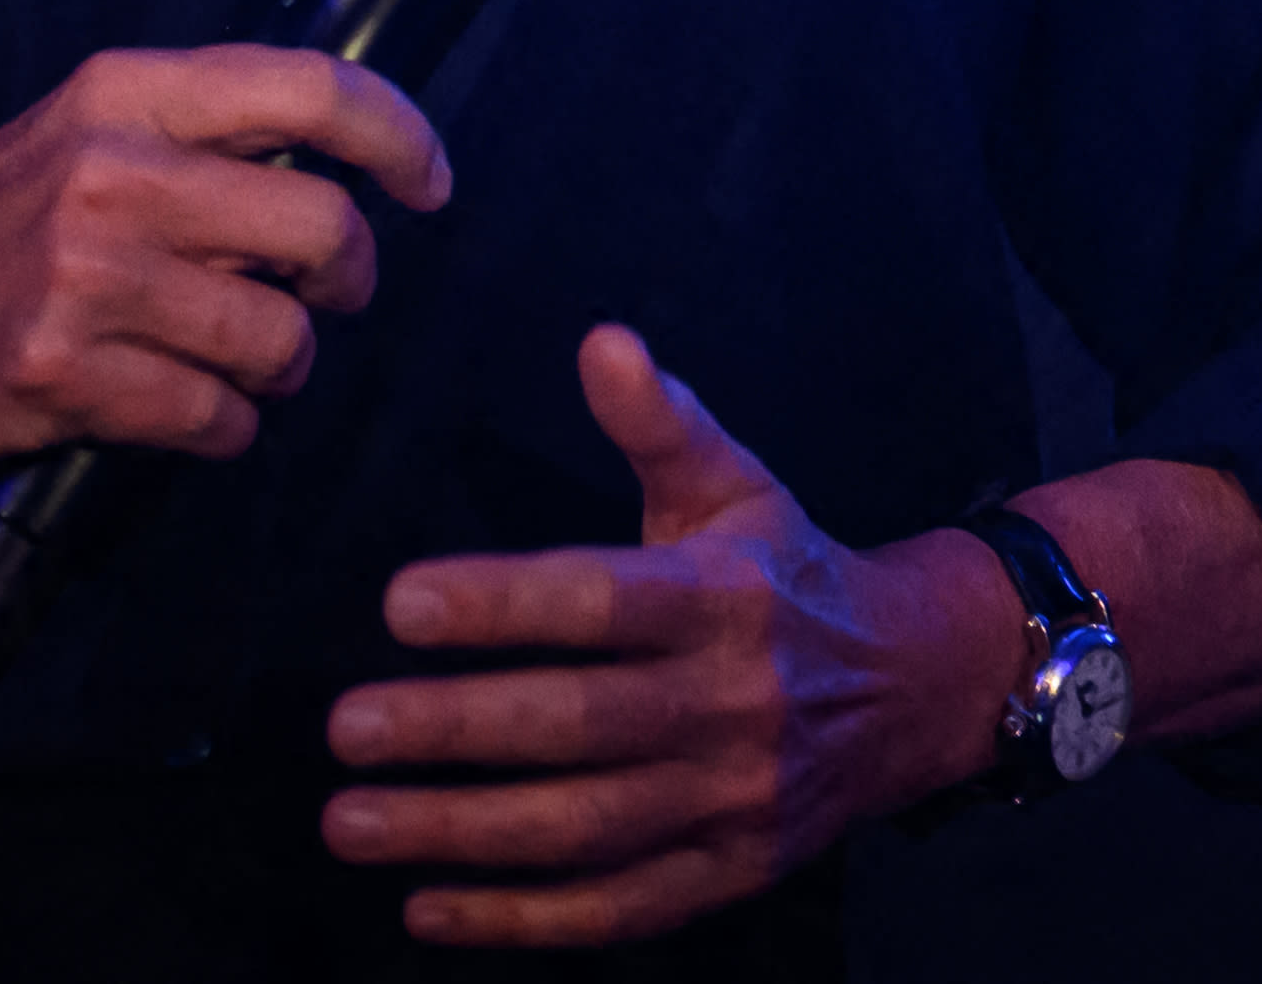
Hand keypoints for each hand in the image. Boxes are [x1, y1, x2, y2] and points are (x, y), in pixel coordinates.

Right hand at [0, 41, 449, 474]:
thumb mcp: (85, 129)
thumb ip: (203, 136)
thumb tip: (344, 171)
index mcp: (129, 93)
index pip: (315, 90)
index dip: (400, 137)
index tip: (430, 183)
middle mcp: (112, 172)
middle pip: (319, 229)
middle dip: (347, 280)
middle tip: (327, 299)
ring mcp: (84, 278)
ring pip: (277, 338)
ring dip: (283, 369)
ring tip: (246, 366)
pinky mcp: (60, 376)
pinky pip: (213, 417)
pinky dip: (227, 429)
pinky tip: (196, 415)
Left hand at [326, 326, 1016, 943]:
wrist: (915, 686)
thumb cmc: (788, 575)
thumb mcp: (737, 488)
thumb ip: (660, 424)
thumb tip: (599, 342)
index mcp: (727, 596)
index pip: (604, 600)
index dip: (504, 603)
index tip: (400, 602)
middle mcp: (735, 701)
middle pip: (582, 723)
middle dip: (456, 729)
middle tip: (346, 727)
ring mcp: (735, 798)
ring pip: (587, 825)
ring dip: (462, 830)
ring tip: (353, 818)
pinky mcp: (731, 872)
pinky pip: (618, 906)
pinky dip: (521, 919)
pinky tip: (426, 909)